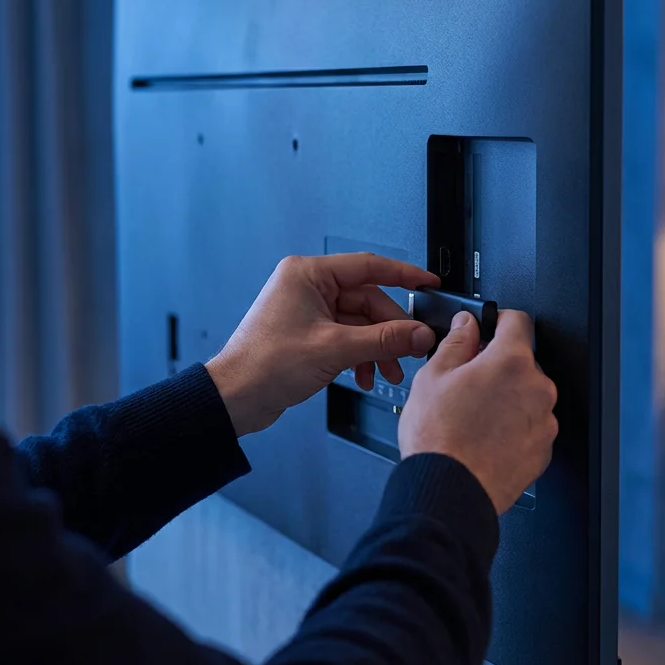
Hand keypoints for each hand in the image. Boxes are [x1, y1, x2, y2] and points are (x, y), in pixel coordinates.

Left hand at [206, 253, 440, 436]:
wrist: (236, 398)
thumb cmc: (264, 364)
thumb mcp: (334, 349)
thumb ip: (383, 340)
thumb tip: (418, 334)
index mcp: (308, 275)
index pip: (369, 266)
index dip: (404, 274)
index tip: (428, 283)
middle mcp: (308, 287)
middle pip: (368, 300)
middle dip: (389, 330)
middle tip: (410, 349)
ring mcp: (309, 311)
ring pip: (360, 323)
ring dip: (376, 348)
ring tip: (387, 371)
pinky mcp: (309, 333)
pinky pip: (347, 337)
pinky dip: (360, 356)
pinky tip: (364, 376)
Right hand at [397, 310, 557, 514]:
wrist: (450, 490)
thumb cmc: (439, 439)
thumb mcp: (433, 377)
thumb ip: (456, 342)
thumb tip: (466, 324)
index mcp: (511, 361)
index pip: (518, 321)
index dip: (500, 321)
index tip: (491, 328)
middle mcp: (537, 388)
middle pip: (522, 363)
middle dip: (499, 368)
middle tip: (469, 385)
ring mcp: (544, 421)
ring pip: (527, 397)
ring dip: (508, 400)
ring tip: (475, 419)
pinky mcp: (544, 450)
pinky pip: (531, 427)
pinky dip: (514, 428)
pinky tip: (486, 439)